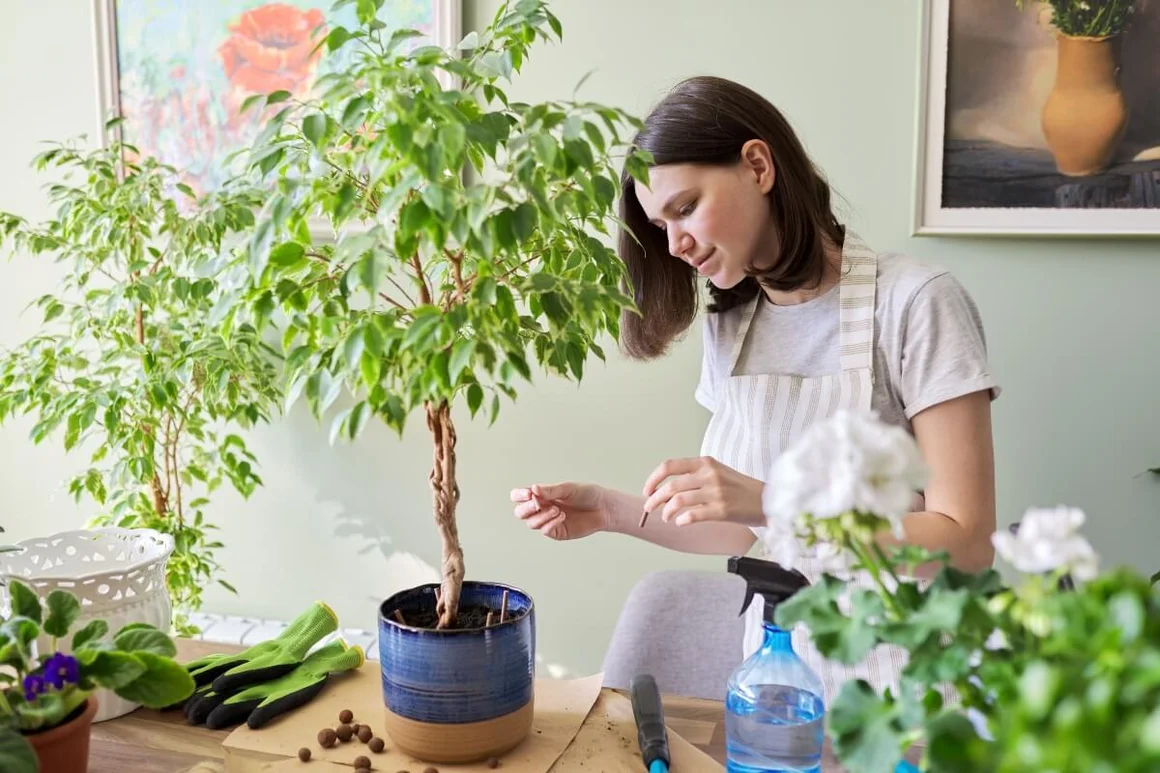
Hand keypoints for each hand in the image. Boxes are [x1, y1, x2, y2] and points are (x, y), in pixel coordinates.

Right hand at [511, 482, 609, 539]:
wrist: (604, 507)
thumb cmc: (587, 494)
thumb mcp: (568, 489)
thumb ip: (550, 491)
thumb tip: (533, 489)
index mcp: (541, 495)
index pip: (519, 496)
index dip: (519, 495)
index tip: (529, 493)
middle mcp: (542, 508)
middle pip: (520, 512)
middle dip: (526, 508)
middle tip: (537, 503)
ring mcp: (548, 521)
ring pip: (531, 523)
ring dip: (541, 516)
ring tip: (557, 509)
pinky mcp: (557, 532)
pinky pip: (546, 531)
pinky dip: (550, 524)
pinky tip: (561, 516)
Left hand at [641, 456, 765, 526]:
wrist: (767, 500)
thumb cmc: (740, 488)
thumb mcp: (718, 472)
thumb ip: (695, 475)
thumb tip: (666, 489)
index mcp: (706, 463)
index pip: (670, 466)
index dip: (653, 479)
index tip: (647, 490)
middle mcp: (709, 475)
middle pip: (670, 486)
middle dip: (654, 499)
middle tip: (649, 508)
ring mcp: (716, 492)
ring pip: (678, 501)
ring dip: (666, 512)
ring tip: (666, 517)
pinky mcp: (722, 510)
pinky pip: (692, 516)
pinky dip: (681, 520)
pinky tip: (680, 522)